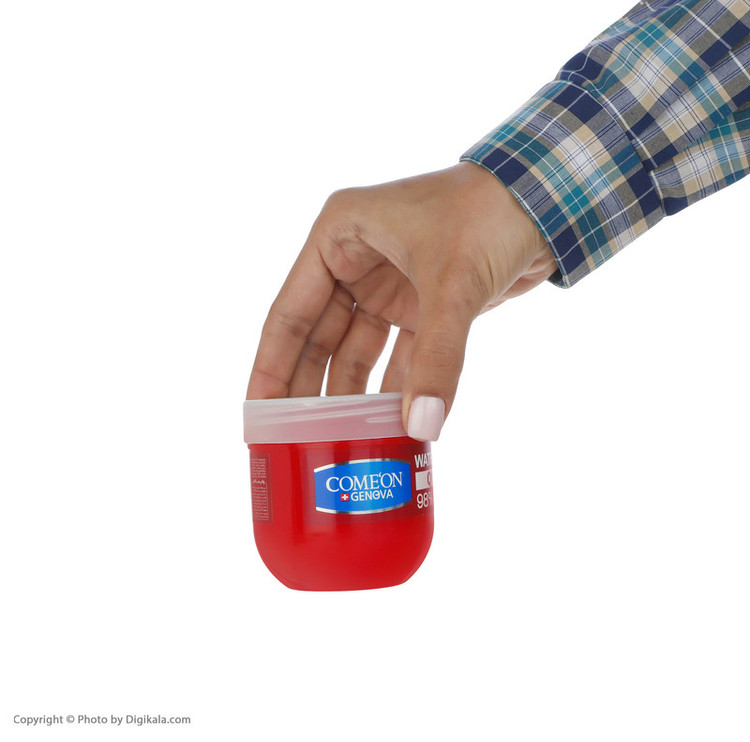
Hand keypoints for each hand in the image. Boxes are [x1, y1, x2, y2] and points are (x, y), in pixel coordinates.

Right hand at [246, 161, 556, 439]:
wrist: (548, 199)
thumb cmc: (488, 213)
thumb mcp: (452, 284)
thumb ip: (436, 358)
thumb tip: (423, 426)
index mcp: (339, 236)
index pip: (290, 314)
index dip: (271, 368)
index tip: (257, 414)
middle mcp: (355, 260)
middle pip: (319, 340)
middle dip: (309, 390)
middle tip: (293, 441)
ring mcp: (387, 284)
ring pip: (357, 351)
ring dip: (353, 394)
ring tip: (337, 442)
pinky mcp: (419, 303)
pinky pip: (398, 355)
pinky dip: (395, 387)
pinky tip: (389, 423)